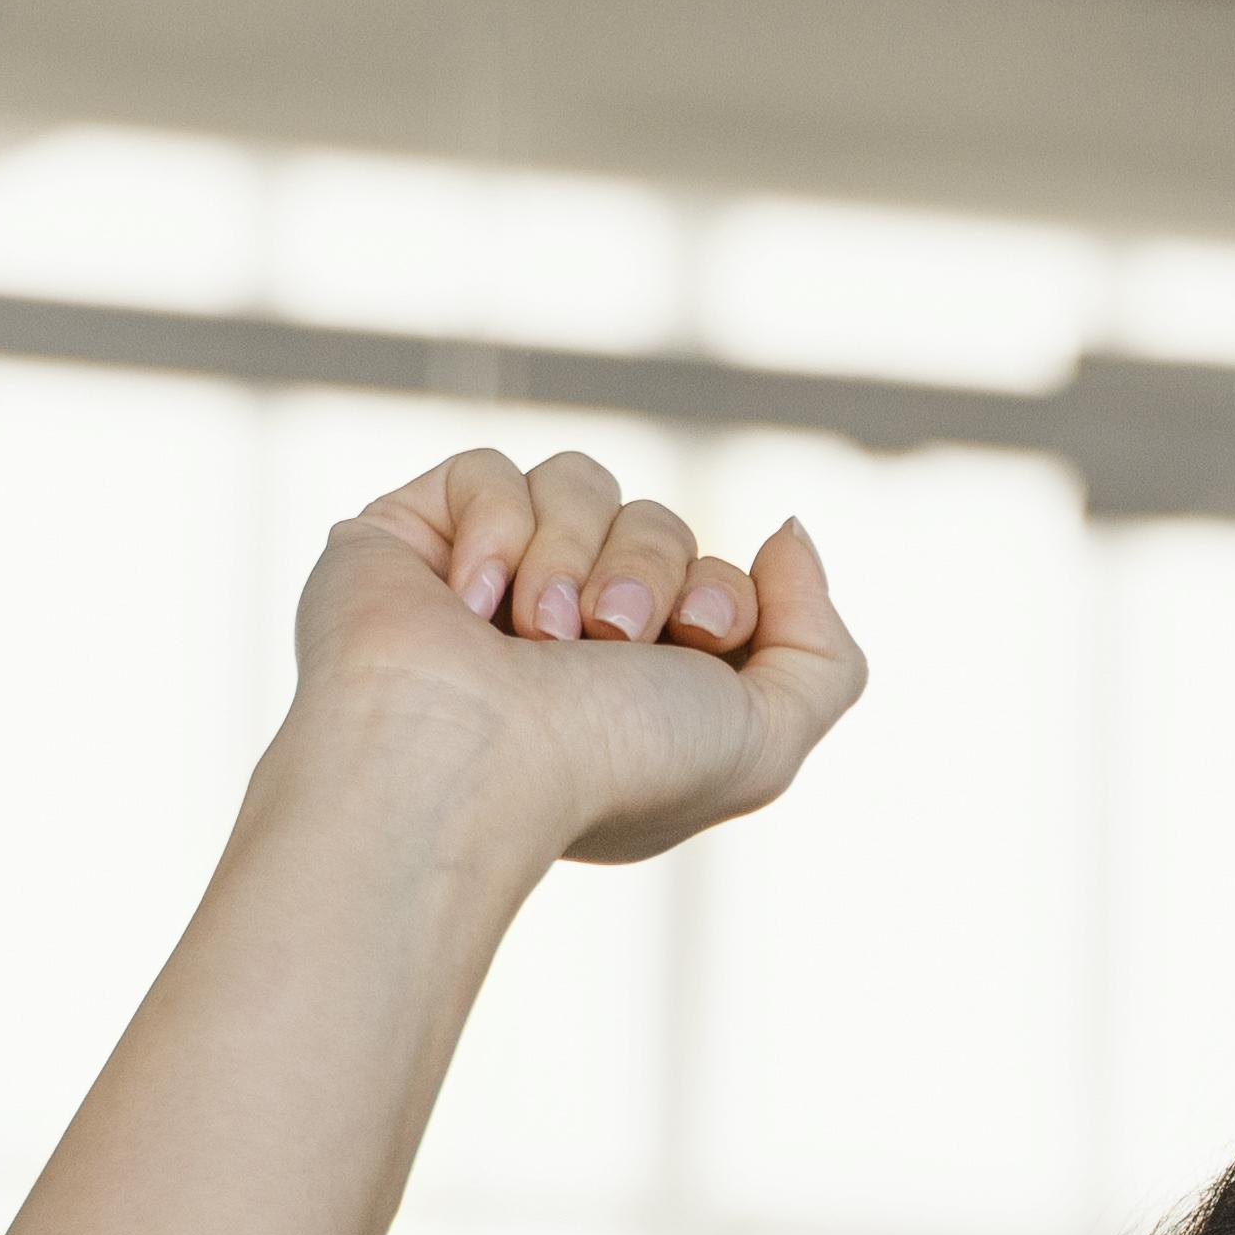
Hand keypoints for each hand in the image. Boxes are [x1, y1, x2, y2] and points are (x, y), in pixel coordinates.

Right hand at [280, 450, 866, 875]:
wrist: (471, 762)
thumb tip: (784, 536)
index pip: (716, 581)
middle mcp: (565, 636)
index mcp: (640, 691)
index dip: (723, 596)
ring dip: (573, 556)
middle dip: (648, 572)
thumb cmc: (611, 766)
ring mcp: (484, 584)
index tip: (697, 640)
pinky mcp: (410, 540)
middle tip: (606, 641)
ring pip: (579, 482)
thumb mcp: (766, 740)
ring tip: (536, 634)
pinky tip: (471, 606)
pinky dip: (496, 528)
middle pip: (657, 523)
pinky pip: (486, 469)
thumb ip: (823, 652)